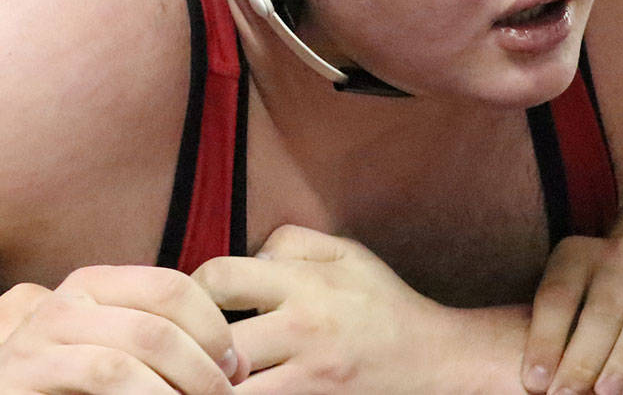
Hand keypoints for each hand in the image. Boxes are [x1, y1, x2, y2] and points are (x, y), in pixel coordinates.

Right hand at [0, 266, 238, 394]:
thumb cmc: (59, 381)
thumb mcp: (108, 345)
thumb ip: (156, 340)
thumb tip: (234, 363)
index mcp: (93, 284)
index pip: (173, 287)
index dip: (215, 329)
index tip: (235, 370)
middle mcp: (66, 304)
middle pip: (158, 325)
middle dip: (204, 370)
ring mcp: (39, 342)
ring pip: (127, 358)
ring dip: (176, 392)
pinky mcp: (22, 379)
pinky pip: (98, 383)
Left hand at [194, 225, 459, 392]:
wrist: (437, 363)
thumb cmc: (383, 304)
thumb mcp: (344, 253)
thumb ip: (289, 242)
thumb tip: (245, 255)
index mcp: (304, 285)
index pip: (220, 279)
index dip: (193, 289)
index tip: (191, 301)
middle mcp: (303, 332)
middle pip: (217, 340)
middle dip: (193, 344)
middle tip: (185, 347)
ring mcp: (310, 378)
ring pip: (234, 387)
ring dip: (212, 380)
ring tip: (200, 374)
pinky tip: (229, 389)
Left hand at [522, 235, 622, 394]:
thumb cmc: (607, 290)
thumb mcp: (577, 293)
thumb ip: (560, 327)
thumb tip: (536, 379)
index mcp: (577, 255)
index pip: (556, 298)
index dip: (544, 341)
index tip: (535, 383)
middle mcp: (619, 252)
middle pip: (600, 309)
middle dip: (583, 358)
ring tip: (610, 392)